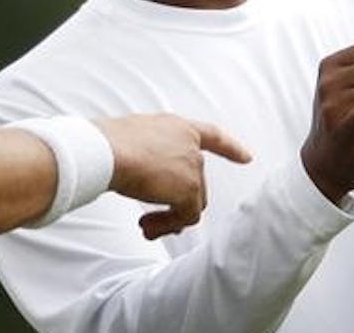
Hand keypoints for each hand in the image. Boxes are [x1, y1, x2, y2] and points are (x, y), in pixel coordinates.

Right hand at [94, 114, 252, 239]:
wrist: (106, 151)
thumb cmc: (106, 144)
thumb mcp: (133, 143)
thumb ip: (150, 157)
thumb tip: (147, 181)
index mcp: (176, 127)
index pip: (211, 135)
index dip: (231, 148)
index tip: (248, 157)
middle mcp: (189, 143)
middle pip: (196, 182)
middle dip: (176, 203)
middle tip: (149, 221)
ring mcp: (192, 165)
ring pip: (192, 202)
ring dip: (170, 218)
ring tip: (145, 227)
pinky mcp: (189, 188)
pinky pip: (186, 217)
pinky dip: (168, 226)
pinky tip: (146, 227)